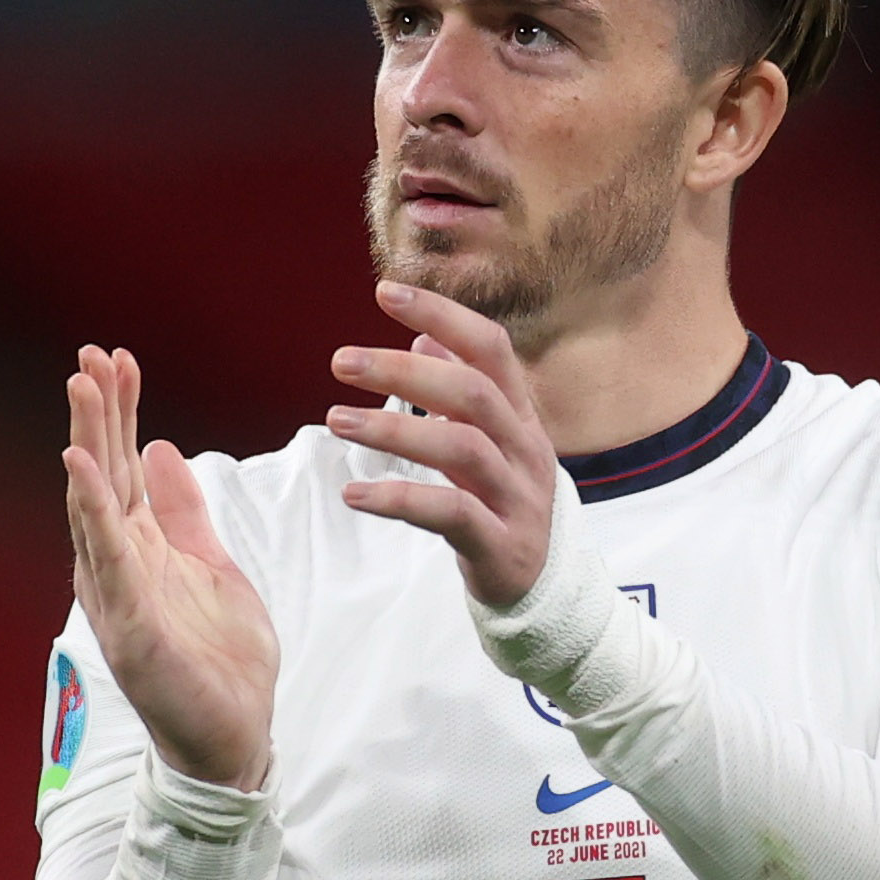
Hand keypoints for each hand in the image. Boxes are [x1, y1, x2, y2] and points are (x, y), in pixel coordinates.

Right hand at [62, 347, 279, 790]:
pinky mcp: (130, 629)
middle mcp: (118, 567)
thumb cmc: (219, 659)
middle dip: (97, 415)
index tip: (118, 359)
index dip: (121, 413)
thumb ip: (185, 513)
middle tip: (90, 355)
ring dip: (90, 447)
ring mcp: (118, 597)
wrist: (235, 737)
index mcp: (141, 550)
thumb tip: (164, 450)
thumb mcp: (213, 565)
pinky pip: (109, 562)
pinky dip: (95, 512)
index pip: (126, 468)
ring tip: (82, 391)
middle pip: (104, 476)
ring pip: (97, 508)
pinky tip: (84, 469)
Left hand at [327, 282, 558, 607]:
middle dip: (404, 370)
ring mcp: (517, 497)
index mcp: (522, 416)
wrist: (542, 587)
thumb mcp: (489, 440)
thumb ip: (461, 389)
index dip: (443, 315)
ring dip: (394, 428)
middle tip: (342, 360)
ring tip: (337, 420)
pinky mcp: (501, 544)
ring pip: (462, 448)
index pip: (491, 349)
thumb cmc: (502, 502)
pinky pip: (452, 514)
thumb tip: (424, 334)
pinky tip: (355, 493)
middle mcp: (525, 449)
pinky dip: (401, 499)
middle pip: (472, 393)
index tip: (386, 291)